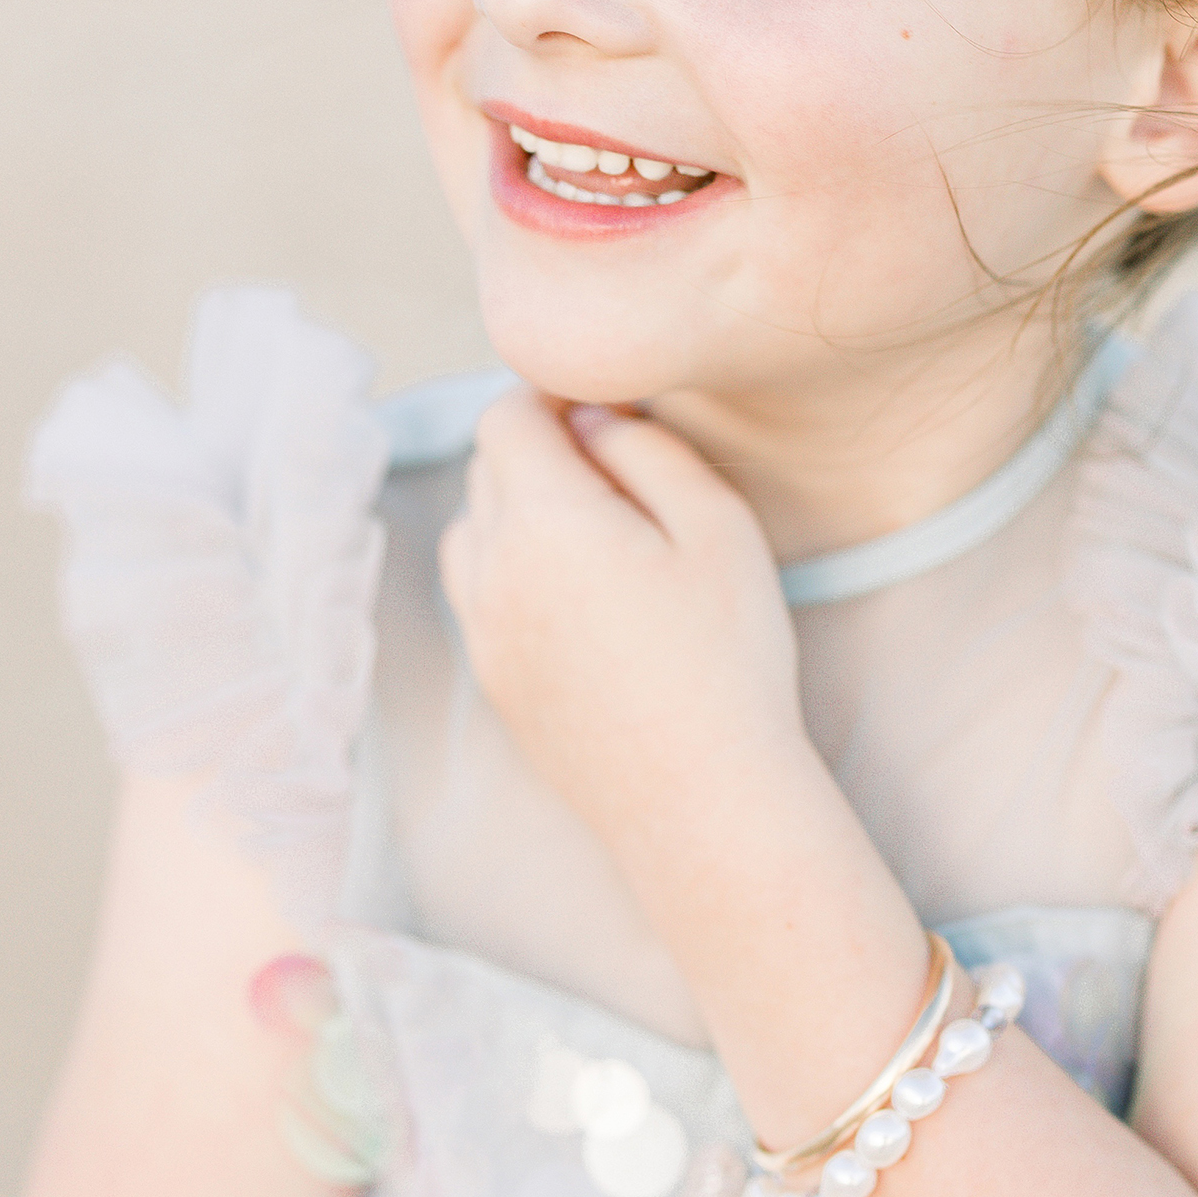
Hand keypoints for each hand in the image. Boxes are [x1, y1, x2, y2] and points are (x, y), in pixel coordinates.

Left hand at [443, 391, 808, 863]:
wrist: (702, 800)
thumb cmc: (726, 659)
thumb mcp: (717, 528)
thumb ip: (648, 451)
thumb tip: (592, 418)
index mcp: (543, 522)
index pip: (507, 417)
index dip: (552, 396)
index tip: (605, 406)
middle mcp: (492, 573)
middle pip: (485, 470)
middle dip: (539, 450)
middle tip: (618, 466)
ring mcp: (485, 634)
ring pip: (470, 532)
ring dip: (516, 510)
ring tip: (595, 533)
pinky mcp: (495, 684)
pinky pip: (479, 596)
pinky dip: (511, 570)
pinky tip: (580, 596)